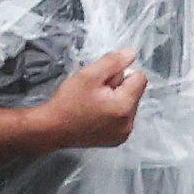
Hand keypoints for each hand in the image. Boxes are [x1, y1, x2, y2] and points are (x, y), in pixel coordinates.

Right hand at [24, 48, 146, 150]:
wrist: (52, 129)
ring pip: (129, 105)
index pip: (140, 78)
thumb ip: (113, 62)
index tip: (104, 80)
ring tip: (95, 104)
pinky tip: (96, 115)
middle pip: (135, 92)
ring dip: (116, 100)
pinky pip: (123, 119)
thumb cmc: (69, 100)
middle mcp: (129, 123)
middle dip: (119, 88)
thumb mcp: (89, 75)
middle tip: (96, 93)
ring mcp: (124, 134)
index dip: (123, 74)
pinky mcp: (117, 140)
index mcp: (125, 106)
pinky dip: (113, 113)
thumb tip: (133, 53)